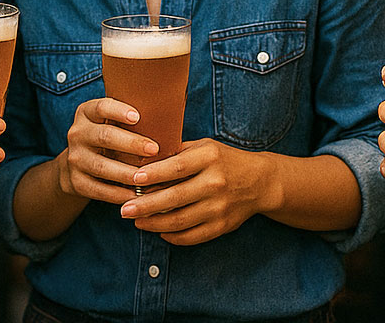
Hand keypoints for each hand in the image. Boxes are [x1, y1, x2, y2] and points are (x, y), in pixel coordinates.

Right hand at [56, 97, 158, 203]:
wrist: (78, 163)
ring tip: (147, 177)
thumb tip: (169, 117)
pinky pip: (98, 189)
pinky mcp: (75, 181)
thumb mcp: (111, 121)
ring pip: (101, 166)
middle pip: (104, 136)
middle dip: (131, 143)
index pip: (101, 107)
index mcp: (87, 112)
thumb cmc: (109, 136)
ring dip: (126, 173)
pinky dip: (117, 193)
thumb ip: (131, 118)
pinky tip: (135, 195)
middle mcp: (78, 133)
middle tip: (154, 149)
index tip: (138, 117)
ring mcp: (75, 158)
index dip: (118, 111)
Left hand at [118, 139, 275, 245]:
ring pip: (180, 221)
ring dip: (154, 224)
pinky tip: (159, 231)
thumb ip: (177, 153)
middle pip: (174, 198)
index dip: (153, 174)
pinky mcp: (222, 226)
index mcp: (210, 158)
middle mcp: (216, 182)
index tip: (133, 179)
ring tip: (137, 221)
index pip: (177, 167)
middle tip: (124, 210)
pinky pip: (191, 236)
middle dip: (145, 205)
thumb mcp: (204, 147)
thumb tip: (142, 161)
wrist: (260, 181)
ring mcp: (220, 207)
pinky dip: (172, 236)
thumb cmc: (224, 160)